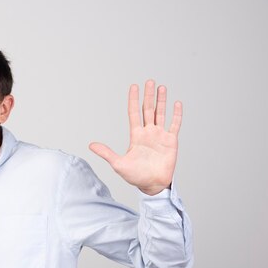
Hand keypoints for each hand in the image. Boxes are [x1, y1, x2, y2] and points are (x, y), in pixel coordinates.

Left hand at [89, 80, 181, 195]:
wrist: (152, 185)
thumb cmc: (135, 176)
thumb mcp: (118, 164)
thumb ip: (106, 153)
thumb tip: (90, 145)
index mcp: (136, 136)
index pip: (134, 113)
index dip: (133, 100)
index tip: (133, 86)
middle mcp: (148, 133)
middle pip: (148, 110)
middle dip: (148, 96)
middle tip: (149, 82)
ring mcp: (160, 136)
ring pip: (161, 114)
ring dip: (162, 101)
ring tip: (161, 87)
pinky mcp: (171, 141)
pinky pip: (174, 125)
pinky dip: (176, 115)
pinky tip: (177, 104)